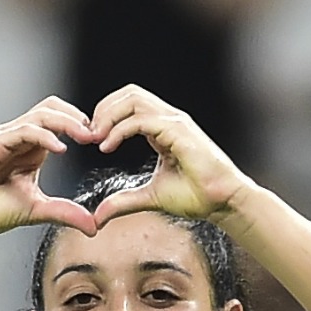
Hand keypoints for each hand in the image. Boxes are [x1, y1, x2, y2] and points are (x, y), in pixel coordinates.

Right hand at [0, 96, 98, 238]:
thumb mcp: (39, 210)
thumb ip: (65, 213)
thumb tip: (93, 226)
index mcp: (32, 148)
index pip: (59, 121)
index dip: (81, 125)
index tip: (102, 140)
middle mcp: (19, 138)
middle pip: (52, 109)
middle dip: (78, 117)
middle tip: (98, 134)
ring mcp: (6, 137)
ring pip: (41, 115)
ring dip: (66, 122)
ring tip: (85, 135)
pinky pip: (23, 131)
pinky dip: (44, 136)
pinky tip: (60, 148)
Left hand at [86, 84, 253, 229]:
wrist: (222, 202)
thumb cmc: (196, 196)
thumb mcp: (149, 197)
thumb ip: (123, 202)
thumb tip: (98, 217)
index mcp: (162, 128)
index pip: (130, 104)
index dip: (107, 115)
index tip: (92, 138)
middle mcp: (169, 119)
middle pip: (130, 94)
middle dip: (103, 109)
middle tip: (88, 134)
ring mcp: (175, 122)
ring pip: (134, 99)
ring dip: (108, 115)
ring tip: (95, 138)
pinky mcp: (179, 131)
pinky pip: (141, 120)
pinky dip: (119, 129)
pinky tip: (107, 145)